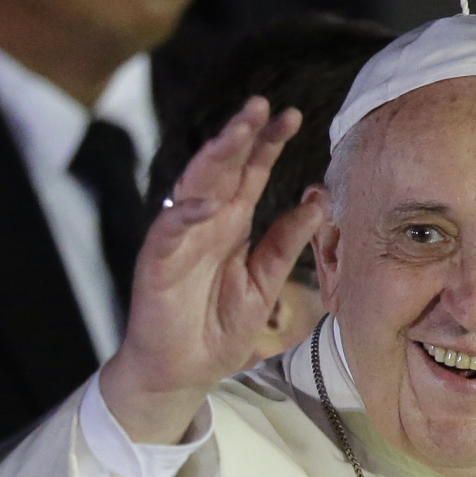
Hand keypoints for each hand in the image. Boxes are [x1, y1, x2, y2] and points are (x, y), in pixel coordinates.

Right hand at [100, 97, 322, 443]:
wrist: (185, 370)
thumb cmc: (220, 327)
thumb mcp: (265, 283)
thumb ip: (287, 243)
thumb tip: (318, 199)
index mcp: (233, 224)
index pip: (251, 173)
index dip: (268, 144)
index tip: (292, 117)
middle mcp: (206, 222)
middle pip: (224, 168)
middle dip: (242, 136)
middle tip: (262, 106)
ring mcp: (180, 238)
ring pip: (194, 186)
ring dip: (213, 158)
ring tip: (236, 132)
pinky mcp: (157, 263)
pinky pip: (168, 233)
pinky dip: (183, 216)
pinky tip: (204, 202)